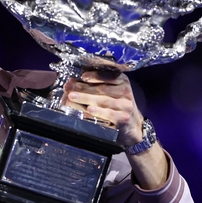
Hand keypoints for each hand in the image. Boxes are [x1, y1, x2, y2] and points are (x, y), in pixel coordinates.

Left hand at [62, 70, 169, 189]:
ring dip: (85, 98)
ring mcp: (125, 105)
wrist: (133, 127)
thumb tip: (74, 81)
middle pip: (101, 88)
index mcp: (122, 81)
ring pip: (102, 100)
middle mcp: (125, 91)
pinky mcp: (123, 118)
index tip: (82, 76)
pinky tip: (88, 109)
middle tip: (68, 87)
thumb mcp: (112, 93)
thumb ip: (96, 86)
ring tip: (71, 97)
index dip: (95, 75)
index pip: (108, 75)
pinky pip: (108, 113)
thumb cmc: (118, 107)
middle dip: (82, 87)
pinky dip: (98, 111)